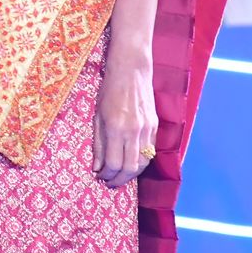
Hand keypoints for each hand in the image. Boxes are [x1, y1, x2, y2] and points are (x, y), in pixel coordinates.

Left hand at [92, 59, 157, 188]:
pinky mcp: (155, 126)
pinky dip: (140, 162)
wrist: (131, 69)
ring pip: (143, 163)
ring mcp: (147, 129)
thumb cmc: (109, 90)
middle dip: (119, 180)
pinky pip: (150, 152)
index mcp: (116, 128)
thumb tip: (97, 166)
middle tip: (110, 183)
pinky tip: (131, 163)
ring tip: (120, 176)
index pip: (113, 163)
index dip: (106, 174)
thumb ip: (98, 143)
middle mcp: (134, 131)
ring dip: (131, 175)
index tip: (99, 176)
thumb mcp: (97, 115)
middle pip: (130, 168)